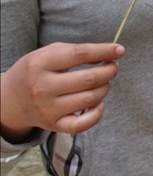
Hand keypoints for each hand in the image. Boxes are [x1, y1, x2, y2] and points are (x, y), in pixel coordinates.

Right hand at [0, 42, 125, 140]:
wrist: (11, 99)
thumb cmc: (36, 72)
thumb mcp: (46, 54)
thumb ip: (75, 51)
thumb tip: (111, 52)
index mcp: (40, 64)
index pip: (79, 54)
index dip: (104, 51)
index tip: (119, 50)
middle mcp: (42, 87)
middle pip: (89, 79)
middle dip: (109, 71)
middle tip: (112, 67)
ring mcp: (48, 108)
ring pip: (90, 99)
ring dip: (105, 88)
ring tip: (103, 82)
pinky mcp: (53, 125)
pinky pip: (82, 124)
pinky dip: (97, 114)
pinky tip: (99, 104)